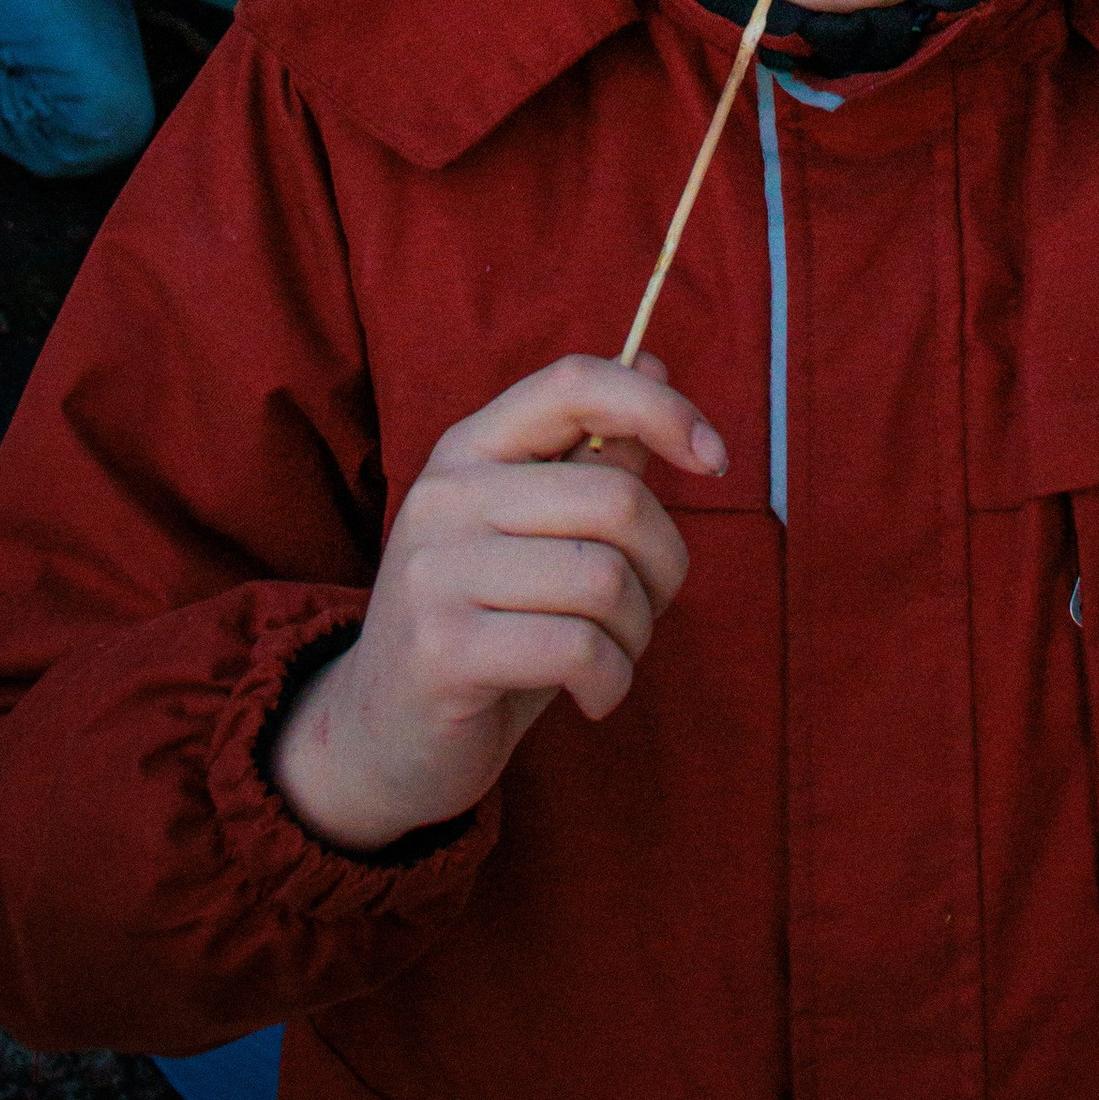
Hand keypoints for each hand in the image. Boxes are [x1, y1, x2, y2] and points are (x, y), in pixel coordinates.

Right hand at [265, 356, 726, 851]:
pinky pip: (579, 650)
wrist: (382, 737)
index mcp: (469, 449)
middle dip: (665, 567)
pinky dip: (612, 682)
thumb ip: (591, 459)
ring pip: (606, 580)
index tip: (716, 458)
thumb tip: (652, 363)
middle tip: (645, 611)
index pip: (574, 384)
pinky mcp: (443, 649)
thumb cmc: (487, 626)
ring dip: (637, 635)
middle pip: (616, 499)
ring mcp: (436, 571)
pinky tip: (593, 696)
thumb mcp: (537, 535)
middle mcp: (445, 495)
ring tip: (611, 657)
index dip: (661, 406)